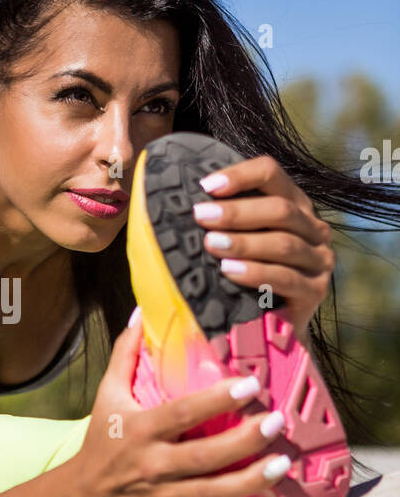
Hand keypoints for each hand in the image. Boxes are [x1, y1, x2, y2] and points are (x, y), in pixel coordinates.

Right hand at [75, 312, 292, 496]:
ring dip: (252, 480)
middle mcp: (154, 465)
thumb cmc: (102, 440)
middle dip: (245, 441)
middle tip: (277, 422)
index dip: (217, 400)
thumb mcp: (107, 394)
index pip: (183, 413)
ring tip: (283, 464)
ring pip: (215, 492)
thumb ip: (126, 353)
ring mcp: (167, 496)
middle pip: (205, 456)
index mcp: (140, 430)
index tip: (250, 384)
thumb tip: (141, 313)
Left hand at [193, 153, 334, 342]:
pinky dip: (255, 272)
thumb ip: (221, 217)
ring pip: (284, 243)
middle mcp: (313, 227)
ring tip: (211, 244)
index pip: (271, 174)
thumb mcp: (236, 238)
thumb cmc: (245, 273)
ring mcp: (319, 259)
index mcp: (294, 203)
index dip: (240, 175)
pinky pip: (285, 278)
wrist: (271, 322)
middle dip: (237, 212)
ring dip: (244, 242)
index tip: (206, 185)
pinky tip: (229, 271)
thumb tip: (178, 197)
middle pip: (280, 209)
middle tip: (200, 216)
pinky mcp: (316, 290)